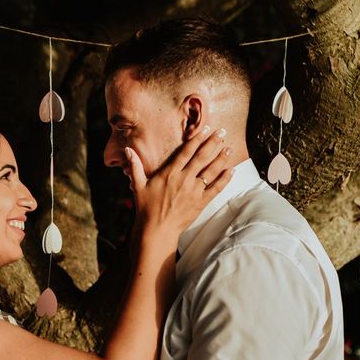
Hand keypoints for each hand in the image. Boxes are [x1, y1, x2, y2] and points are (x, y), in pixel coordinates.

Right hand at [125, 127, 232, 242]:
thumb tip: (128, 150)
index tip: (205, 129)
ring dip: (221, 158)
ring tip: (229, 148)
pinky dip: (225, 179)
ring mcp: (194, 191)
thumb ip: (135, 166)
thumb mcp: (137, 185)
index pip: (186, 152)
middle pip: (202, 157)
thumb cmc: (146, 207)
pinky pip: (216, 188)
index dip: (197, 139)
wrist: (157, 230)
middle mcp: (183, 179)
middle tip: (222, 132)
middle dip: (213, 143)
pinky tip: (232, 170)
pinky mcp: (200, 202)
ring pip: (211, 171)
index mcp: (169, 173)